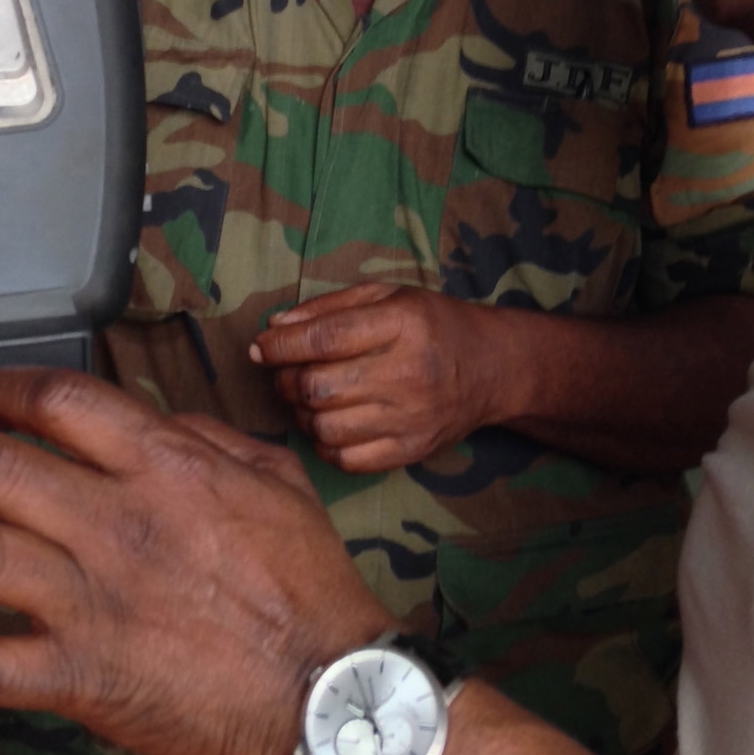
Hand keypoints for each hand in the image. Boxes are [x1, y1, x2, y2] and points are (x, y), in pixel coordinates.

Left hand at [0, 367, 391, 754]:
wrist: (326, 693)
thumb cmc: (309, 583)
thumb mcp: (274, 479)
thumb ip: (207, 438)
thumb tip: (149, 420)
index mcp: (165, 467)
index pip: (59, 403)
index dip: (2, 390)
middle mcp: (113, 523)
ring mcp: (88, 602)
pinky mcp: (76, 677)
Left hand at [250, 284, 513, 470]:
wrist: (493, 368)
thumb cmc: (434, 324)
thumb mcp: (388, 295)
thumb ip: (329, 308)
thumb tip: (274, 327)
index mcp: (403, 323)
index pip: (324, 338)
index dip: (281, 345)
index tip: (260, 346)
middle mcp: (409, 372)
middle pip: (318, 387)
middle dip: (285, 380)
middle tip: (284, 373)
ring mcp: (412, 417)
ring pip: (325, 427)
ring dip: (301, 413)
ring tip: (306, 398)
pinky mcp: (412, 450)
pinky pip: (347, 459)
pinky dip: (325, 444)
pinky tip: (329, 424)